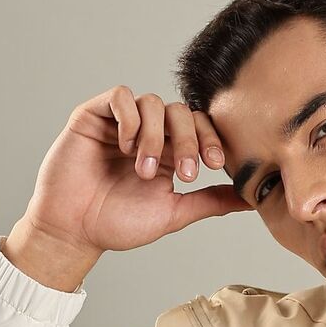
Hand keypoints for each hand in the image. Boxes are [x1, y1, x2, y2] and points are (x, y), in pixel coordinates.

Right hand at [21, 85, 254, 257]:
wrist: (74, 230)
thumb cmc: (117, 224)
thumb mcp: (174, 213)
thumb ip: (211, 201)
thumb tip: (250, 199)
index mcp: (169, 151)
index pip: (200, 127)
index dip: (212, 139)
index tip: (217, 165)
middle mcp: (147, 132)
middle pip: (181, 112)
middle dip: (189, 140)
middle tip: (184, 174)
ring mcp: (120, 122)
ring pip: (153, 102)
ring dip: (155, 136)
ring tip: (144, 170)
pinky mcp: (93, 115)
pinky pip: (121, 96)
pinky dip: (129, 119)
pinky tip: (125, 147)